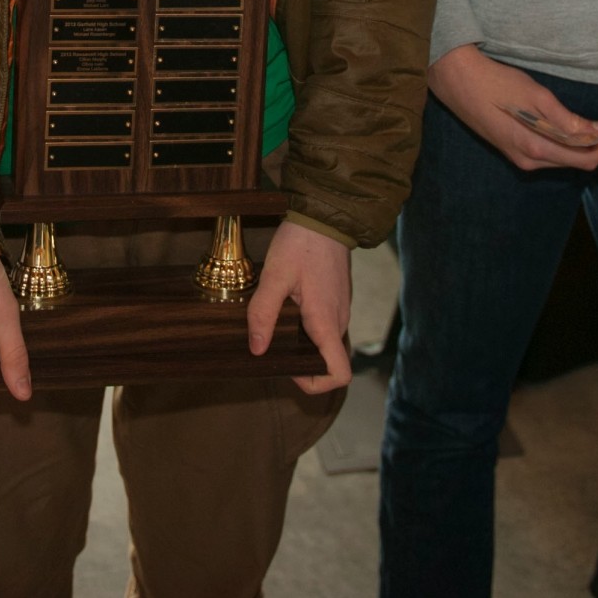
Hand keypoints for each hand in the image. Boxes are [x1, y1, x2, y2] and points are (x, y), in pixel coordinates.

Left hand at [247, 221, 351, 392]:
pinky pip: (325, 325)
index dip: (316, 383)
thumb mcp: (275, 276)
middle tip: (271, 345)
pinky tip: (285, 309)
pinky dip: (307, 328)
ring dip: (302, 344)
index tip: (289, 369)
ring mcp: (340, 309)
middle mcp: (339, 320)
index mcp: (326, 321)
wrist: (324, 215)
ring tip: (274, 325)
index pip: (339, 373)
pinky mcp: (336, 298)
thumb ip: (263, 313)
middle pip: (327, 361)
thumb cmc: (301, 243)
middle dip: (300, 363)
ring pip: (325, 342)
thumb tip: (257, 349)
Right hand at [429, 43, 597, 172]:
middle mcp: (529, 159)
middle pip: (579, 162)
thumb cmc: (494, 82)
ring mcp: (521, 156)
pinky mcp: (516, 147)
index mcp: (533, 148)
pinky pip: (554, 152)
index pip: (585, 158)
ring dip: (593, 147)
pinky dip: (575, 144)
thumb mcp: (533, 95)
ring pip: (567, 158)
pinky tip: (587, 132)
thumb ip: (564, 118)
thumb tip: (595, 133)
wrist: (455, 79)